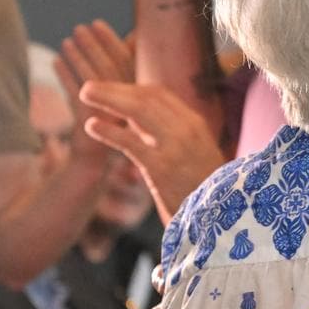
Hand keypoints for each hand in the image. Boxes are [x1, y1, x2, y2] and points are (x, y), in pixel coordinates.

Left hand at [55, 19, 133, 166]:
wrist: (92, 166)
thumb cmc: (106, 127)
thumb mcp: (119, 97)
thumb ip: (122, 70)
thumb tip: (130, 37)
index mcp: (139, 96)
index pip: (126, 61)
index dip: (111, 41)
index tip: (97, 24)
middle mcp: (129, 105)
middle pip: (111, 68)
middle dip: (94, 45)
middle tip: (79, 28)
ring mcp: (110, 116)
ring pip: (94, 80)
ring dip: (78, 58)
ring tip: (65, 42)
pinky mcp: (91, 126)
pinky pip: (76, 97)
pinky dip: (66, 77)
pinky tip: (56, 62)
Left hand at [79, 81, 226, 222]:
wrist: (225, 221)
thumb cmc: (204, 191)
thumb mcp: (194, 154)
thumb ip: (169, 135)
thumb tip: (134, 120)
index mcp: (195, 124)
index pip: (160, 95)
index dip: (131, 88)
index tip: (110, 90)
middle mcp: (188, 129)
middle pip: (147, 98)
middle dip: (115, 89)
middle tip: (88, 87)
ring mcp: (176, 147)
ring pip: (139, 111)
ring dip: (108, 99)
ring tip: (84, 95)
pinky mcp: (163, 168)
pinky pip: (131, 142)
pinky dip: (109, 131)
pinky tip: (91, 127)